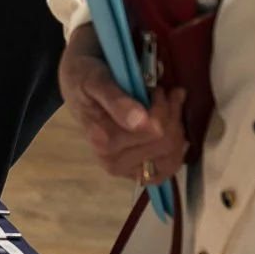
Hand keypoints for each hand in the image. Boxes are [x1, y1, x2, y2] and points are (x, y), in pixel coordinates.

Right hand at [58, 27, 187, 185]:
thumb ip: (116, 100)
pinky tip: (171, 127)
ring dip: (176, 129)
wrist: (78, 89)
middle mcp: (113, 163)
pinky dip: (176, 146)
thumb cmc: (86, 81)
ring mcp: (126, 171)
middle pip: (165, 144)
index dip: (163, 107)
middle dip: (172, 115)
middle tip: (163, 94)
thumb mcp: (96, 80)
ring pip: (172, 156)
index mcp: (103, 141)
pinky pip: (169, 166)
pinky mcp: (137, 173)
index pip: (154, 130)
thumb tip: (139, 121)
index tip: (157, 89)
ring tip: (168, 108)